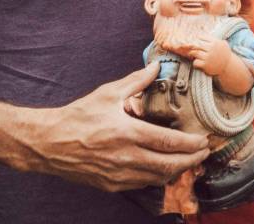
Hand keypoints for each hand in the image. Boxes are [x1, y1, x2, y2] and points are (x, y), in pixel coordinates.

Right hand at [18, 68, 208, 191]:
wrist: (49, 143)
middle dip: (191, 160)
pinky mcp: (111, 185)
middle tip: (204, 153)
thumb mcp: (107, 93)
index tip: (204, 140)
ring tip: (189, 160)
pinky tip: (164, 168)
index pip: (168, 142)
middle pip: (169, 164)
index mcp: (126, 132)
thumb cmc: (77, 116)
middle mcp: (125, 157)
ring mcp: (118, 174)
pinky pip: (142, 184)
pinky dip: (157, 177)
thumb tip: (157, 67)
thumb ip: (136, 82)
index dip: (191, 144)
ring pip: (158, 177)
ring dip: (177, 170)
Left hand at [191, 36, 232, 77]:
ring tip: (194, 55)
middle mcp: (212, 49)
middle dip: (194, 47)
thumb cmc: (223, 54)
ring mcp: (208, 57)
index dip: (198, 40)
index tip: (198, 43)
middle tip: (193, 49)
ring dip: (193, 54)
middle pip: (197, 44)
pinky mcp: (206, 65)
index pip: (201, 37)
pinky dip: (195, 62)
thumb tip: (202, 33)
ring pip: (195, 53)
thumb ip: (214, 39)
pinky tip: (199, 62)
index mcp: (215, 42)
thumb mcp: (222, 43)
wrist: (228, 66)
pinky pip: (195, 62)